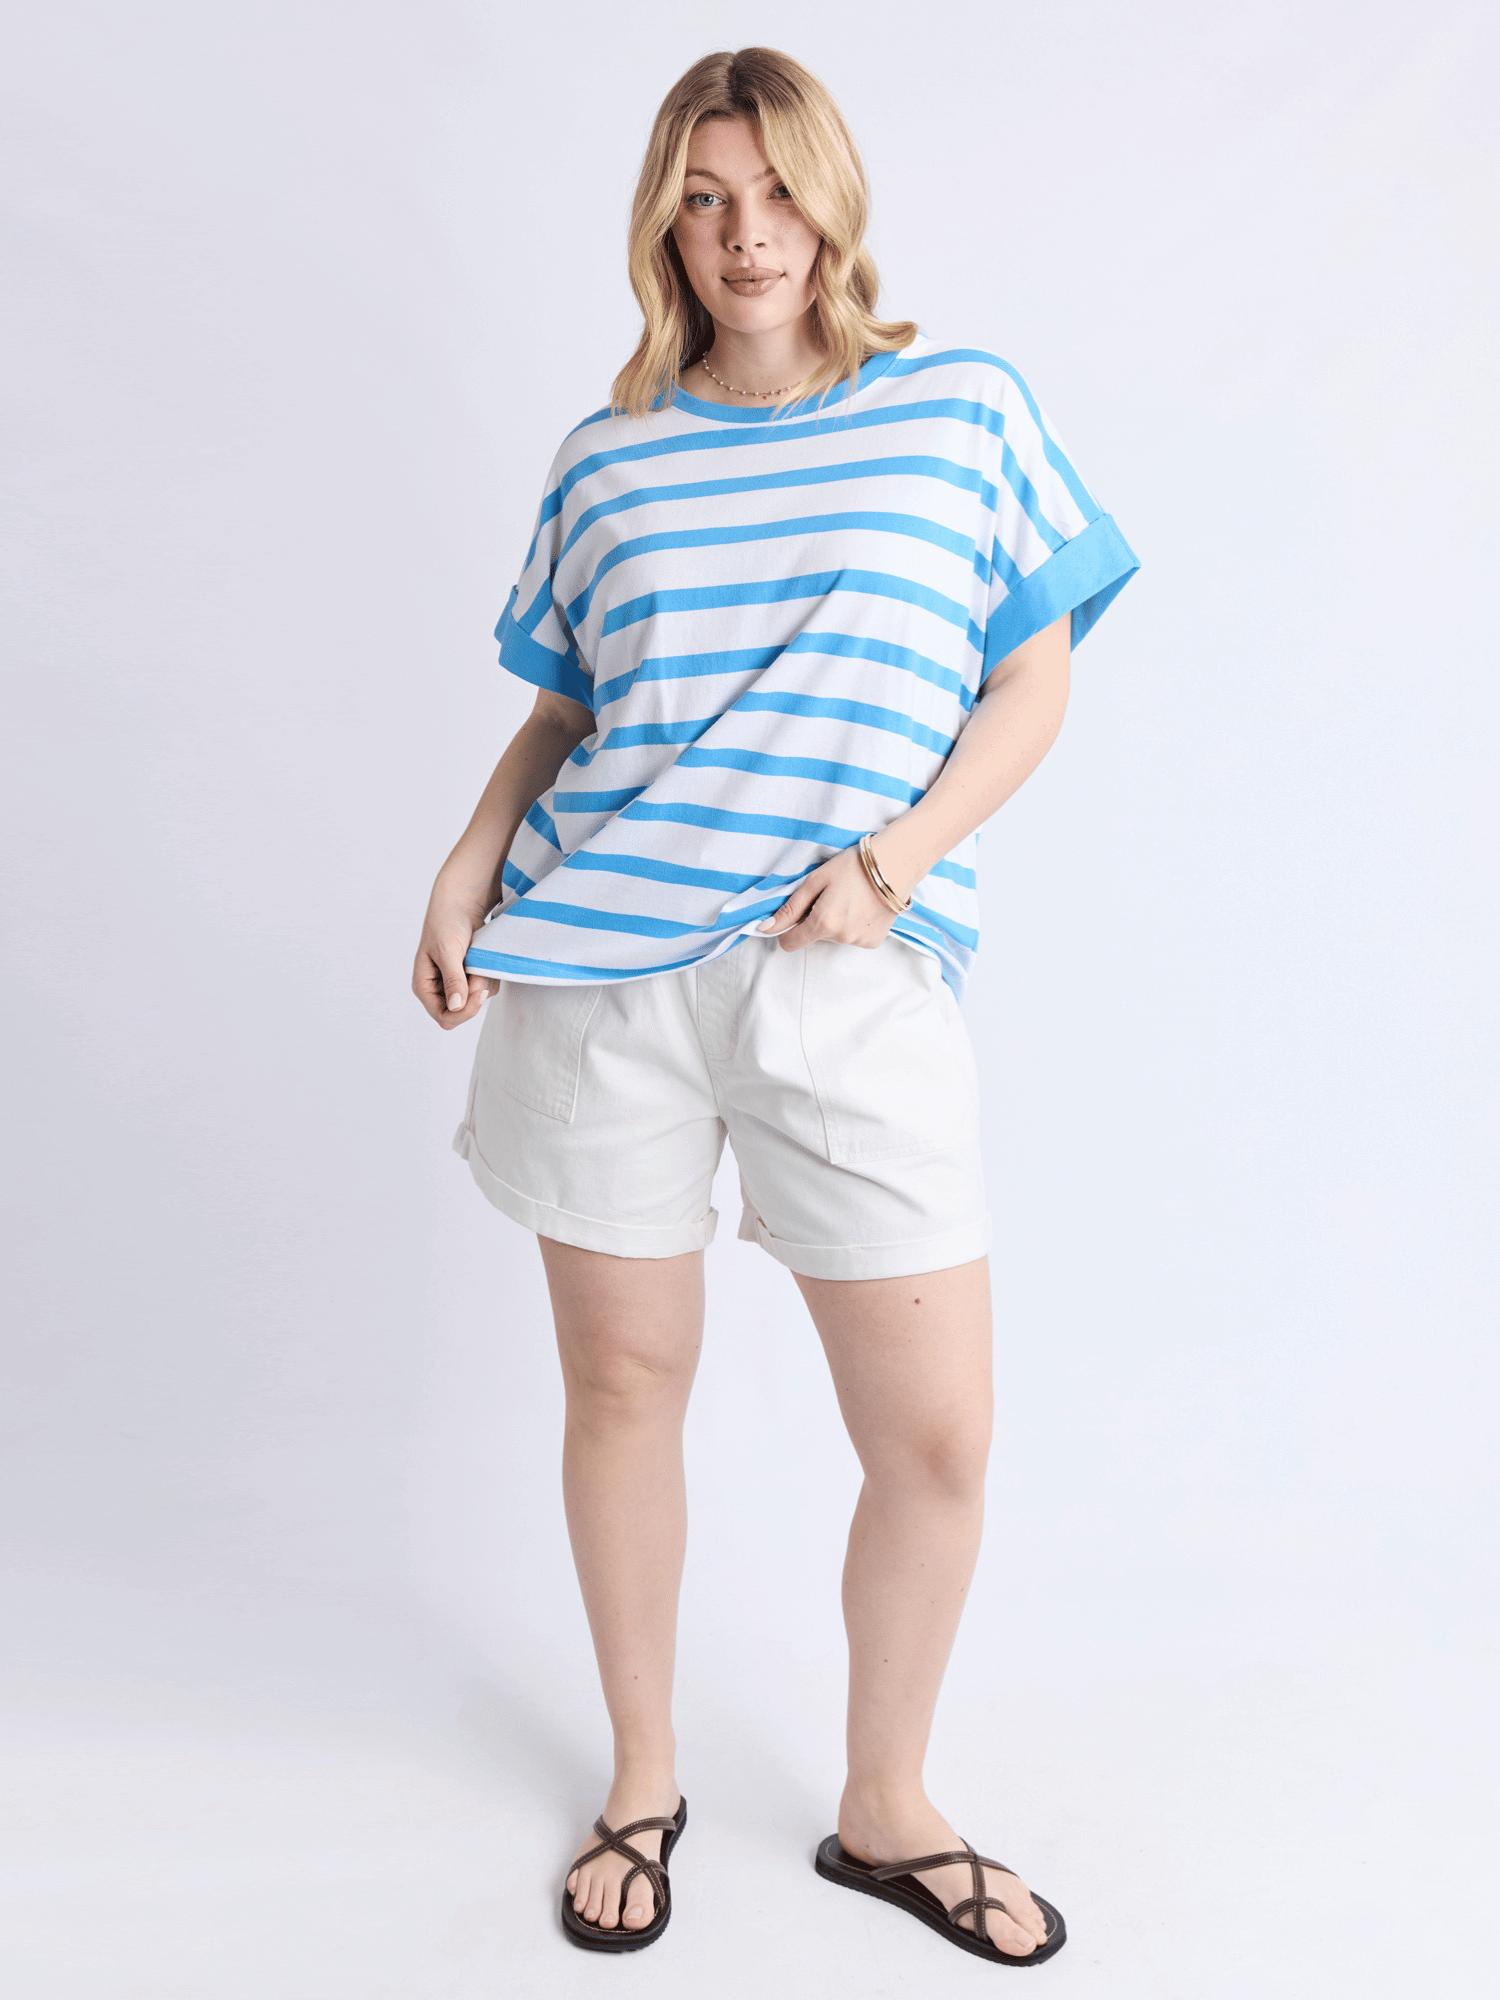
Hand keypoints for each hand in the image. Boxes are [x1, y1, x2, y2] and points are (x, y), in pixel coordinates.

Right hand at [413, 881, 498, 1027]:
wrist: (461, 904)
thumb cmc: (447, 922)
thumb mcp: (448, 951)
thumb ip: (453, 979)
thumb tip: (455, 1006)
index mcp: (424, 986)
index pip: (444, 1018)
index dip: (464, 1012)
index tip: (479, 993)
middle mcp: (438, 990)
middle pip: (462, 1013)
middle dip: (475, 994)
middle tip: (480, 972)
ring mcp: (455, 985)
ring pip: (476, 1001)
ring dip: (483, 982)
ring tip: (478, 959)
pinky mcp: (469, 978)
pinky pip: (485, 988)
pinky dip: (489, 976)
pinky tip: (482, 958)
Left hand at [756, 842, 901, 951]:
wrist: (896, 864)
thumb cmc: (854, 866)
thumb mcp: (816, 880)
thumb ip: (790, 908)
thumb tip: (766, 928)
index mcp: (823, 923)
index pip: (790, 942)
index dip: (788, 929)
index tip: (796, 913)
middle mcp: (841, 938)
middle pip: (814, 936)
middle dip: (816, 919)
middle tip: (831, 894)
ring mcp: (859, 941)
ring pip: (834, 936)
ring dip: (836, 921)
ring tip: (850, 897)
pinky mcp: (874, 942)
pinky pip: (853, 937)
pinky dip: (853, 925)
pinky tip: (863, 906)